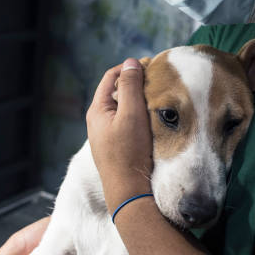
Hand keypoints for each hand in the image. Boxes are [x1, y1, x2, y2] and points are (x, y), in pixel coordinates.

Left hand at [86, 59, 152, 212]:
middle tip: (158, 84)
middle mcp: (99, 122)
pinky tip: (153, 122)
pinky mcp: (118, 147)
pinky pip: (128, 124)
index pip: (111, 76)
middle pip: (117, 92)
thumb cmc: (129, 152)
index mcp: (97, 110)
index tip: (152, 68)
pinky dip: (140, 117)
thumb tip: (131, 63)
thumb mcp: (131, 114)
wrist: (130, 192)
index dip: (130, 69)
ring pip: (124, 109)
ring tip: (158, 101)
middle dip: (136, 85)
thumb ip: (130, 86)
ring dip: (139, 102)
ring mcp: (107, 135)